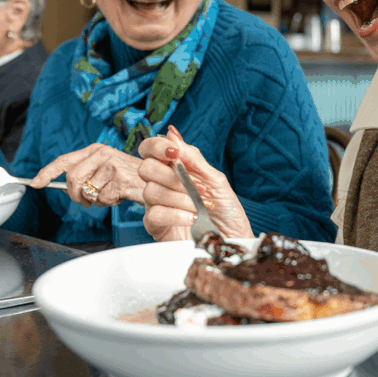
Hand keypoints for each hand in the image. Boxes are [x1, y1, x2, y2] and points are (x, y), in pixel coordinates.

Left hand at [32, 143, 145, 208]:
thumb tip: (59, 184)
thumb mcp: (104, 169)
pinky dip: (110, 203)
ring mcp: (112, 165)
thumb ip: (84, 173)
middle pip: (72, 179)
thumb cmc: (128, 177)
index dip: (47, 172)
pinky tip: (120, 195)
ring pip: (87, 192)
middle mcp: (103, 153)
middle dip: (76, 194)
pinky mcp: (121, 178)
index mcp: (95, 150)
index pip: (64, 160)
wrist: (157, 179)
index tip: (36, 183)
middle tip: (87, 200)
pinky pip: (103, 199)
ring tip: (111, 194)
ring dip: (97, 200)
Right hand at [138, 125, 253, 241]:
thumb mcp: (215, 180)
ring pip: (150, 191)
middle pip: (145, 168)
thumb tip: (172, 134)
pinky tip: (191, 217)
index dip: (156, 146)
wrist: (232, 242)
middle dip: (171, 175)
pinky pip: (154, 214)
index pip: (150, 150)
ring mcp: (157, 206)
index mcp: (173, 169)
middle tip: (193, 186)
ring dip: (179, 197)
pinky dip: (175, 214)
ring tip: (198, 206)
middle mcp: (161, 185)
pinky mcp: (157, 227)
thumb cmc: (225, 211)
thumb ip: (193, 158)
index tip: (173, 153)